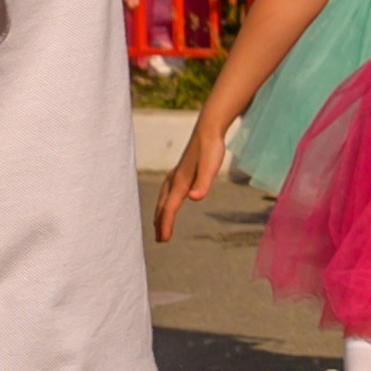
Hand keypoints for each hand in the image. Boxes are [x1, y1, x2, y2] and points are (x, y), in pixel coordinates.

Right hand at [154, 107, 227, 240]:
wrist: (208, 130)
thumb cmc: (211, 149)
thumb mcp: (211, 168)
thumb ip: (203, 183)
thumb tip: (195, 198)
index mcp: (180, 183)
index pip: (170, 208)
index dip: (166, 225)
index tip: (164, 240)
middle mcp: (174, 180)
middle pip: (163, 206)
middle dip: (160, 223)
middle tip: (160, 239)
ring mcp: (175, 175)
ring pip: (163, 198)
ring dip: (160, 213)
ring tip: (159, 225)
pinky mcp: (180, 171)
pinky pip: (167, 191)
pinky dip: (164, 202)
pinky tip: (168, 202)